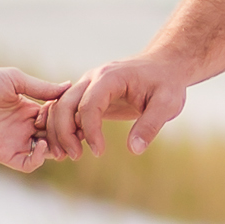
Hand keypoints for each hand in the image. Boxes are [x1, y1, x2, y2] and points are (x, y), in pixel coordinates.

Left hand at [0, 65, 63, 172]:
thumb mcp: (16, 81)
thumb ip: (42, 88)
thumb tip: (69, 86)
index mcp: (27, 109)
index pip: (56, 118)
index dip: (66, 115)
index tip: (73, 108)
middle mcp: (23, 127)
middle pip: (55, 135)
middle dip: (66, 132)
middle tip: (74, 127)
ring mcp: (15, 141)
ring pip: (46, 152)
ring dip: (57, 146)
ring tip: (58, 135)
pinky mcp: (4, 154)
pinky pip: (28, 164)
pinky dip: (40, 158)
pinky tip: (42, 144)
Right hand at [45, 54, 190, 158]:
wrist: (163, 67)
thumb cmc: (166, 83)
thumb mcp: (167, 104)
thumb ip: (150, 125)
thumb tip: (134, 150)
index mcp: (110, 77)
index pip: (89, 105)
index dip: (90, 131)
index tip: (99, 152)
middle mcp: (92, 78)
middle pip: (64, 104)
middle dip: (64, 132)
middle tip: (75, 156)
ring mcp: (87, 86)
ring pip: (59, 106)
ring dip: (57, 131)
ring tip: (67, 155)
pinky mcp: (88, 96)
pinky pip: (66, 110)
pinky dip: (63, 127)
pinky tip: (73, 146)